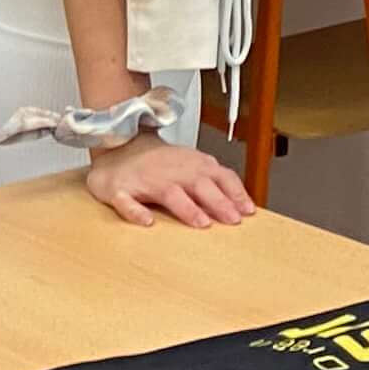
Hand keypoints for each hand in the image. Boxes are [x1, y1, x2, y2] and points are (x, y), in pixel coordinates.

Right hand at [82, 135, 254, 228]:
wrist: (120, 146)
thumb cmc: (163, 163)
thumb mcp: (194, 166)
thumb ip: (217, 183)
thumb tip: (244, 206)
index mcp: (194, 166)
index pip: (221, 177)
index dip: (236, 193)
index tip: (248, 211)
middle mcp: (174, 172)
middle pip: (200, 185)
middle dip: (218, 202)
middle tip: (232, 220)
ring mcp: (147, 181)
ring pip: (170, 193)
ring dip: (187, 208)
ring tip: (201, 223)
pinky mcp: (121, 191)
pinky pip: (127, 202)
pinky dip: (136, 212)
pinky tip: (147, 222)